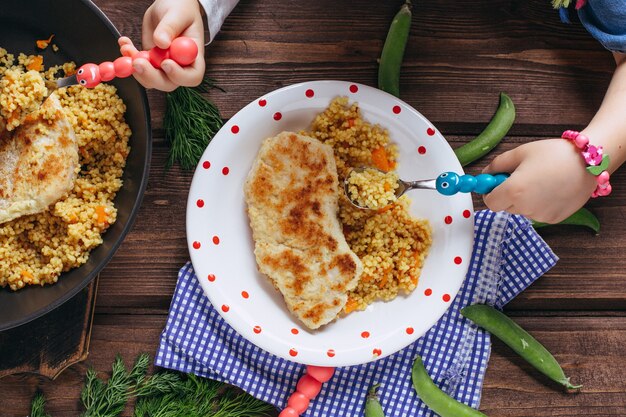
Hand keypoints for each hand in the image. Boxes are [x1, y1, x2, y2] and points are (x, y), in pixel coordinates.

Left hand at [119, 0, 204, 90]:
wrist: (169, 5)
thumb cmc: (180, 8)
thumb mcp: (177, 13)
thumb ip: (170, 27)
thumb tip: (161, 42)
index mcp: (193, 56)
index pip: (192, 76)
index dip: (179, 75)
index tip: (165, 63)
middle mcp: (179, 65)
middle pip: (168, 83)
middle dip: (151, 75)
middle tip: (137, 62)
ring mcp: (163, 65)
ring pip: (150, 79)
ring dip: (135, 67)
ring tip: (127, 46)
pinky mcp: (149, 60)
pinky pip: (137, 67)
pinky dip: (128, 57)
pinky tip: (125, 43)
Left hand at [482, 139, 596, 222]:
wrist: (589, 162)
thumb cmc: (553, 154)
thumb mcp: (521, 153)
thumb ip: (497, 165)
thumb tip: (485, 174)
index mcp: (513, 190)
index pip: (490, 202)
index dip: (490, 193)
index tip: (495, 184)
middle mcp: (525, 207)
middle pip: (505, 206)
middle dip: (508, 194)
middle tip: (522, 177)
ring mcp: (540, 215)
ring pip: (522, 210)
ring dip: (525, 199)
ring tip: (542, 180)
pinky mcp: (554, 219)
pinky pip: (538, 213)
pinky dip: (540, 204)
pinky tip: (552, 189)